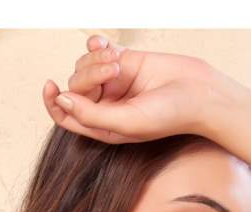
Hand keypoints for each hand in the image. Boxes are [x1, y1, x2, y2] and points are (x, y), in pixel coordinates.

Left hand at [42, 33, 225, 144]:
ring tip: (118, 62)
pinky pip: (97, 49)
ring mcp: (113, 83)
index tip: (51, 85)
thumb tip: (61, 99)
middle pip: (75, 86)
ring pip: (84, 66)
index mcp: (102, 127)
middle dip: (88, 75)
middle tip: (113, 71)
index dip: (53, 102)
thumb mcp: (126, 122)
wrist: (199, 93)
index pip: (66, 116)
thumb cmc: (168, 116)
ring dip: (96, 59)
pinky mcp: (124, 61)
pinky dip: (97, 44)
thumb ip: (91, 115)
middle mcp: (105, 106)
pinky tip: (106, 45)